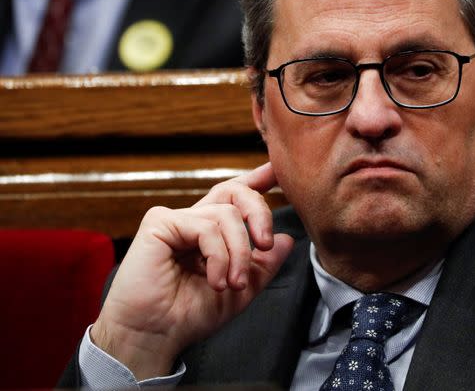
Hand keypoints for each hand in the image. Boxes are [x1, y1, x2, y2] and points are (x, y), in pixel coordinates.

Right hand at [91, 162, 293, 379]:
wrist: (155, 337)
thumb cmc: (189, 317)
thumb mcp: (241, 290)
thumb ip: (264, 264)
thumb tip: (286, 240)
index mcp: (210, 232)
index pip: (235, 197)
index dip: (257, 180)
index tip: (276, 170)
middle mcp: (193, 220)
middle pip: (235, 192)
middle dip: (259, 212)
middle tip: (265, 244)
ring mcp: (175, 219)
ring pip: (227, 215)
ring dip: (239, 252)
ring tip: (233, 283)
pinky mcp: (159, 223)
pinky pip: (206, 227)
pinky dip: (219, 255)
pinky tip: (215, 280)